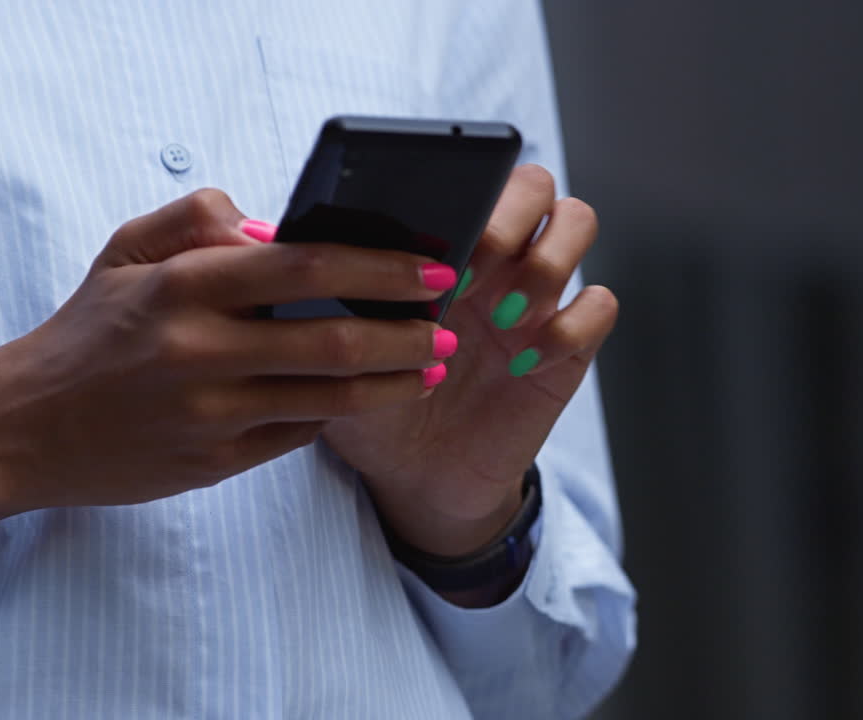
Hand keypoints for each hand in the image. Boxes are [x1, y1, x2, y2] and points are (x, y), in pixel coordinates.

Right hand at [0, 189, 458, 554]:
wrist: (25, 428)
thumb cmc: (86, 333)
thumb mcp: (124, 251)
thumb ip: (197, 217)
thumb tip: (273, 225)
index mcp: (184, 287)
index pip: (305, 267)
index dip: (379, 268)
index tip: (431, 267)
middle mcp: (201, 351)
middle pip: (332, 340)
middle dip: (406, 331)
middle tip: (447, 324)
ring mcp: (210, 413)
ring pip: (328, 398)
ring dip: (392, 383)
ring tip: (430, 368)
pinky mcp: (214, 462)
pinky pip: (296, 434)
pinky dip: (337, 414)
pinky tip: (368, 399)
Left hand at [322, 165, 617, 560]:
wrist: (412, 477)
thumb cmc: (369, 403)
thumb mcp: (332, 345)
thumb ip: (312, 292)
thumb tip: (261, 236)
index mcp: (444, 244)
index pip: (475, 170)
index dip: (463, 187)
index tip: (429, 237)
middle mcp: (496, 258)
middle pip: (536, 183)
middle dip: (507, 216)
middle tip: (470, 271)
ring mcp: (537, 297)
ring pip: (578, 221)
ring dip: (545, 260)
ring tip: (501, 313)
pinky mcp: (569, 346)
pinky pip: (601, 305)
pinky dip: (571, 324)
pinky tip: (524, 359)